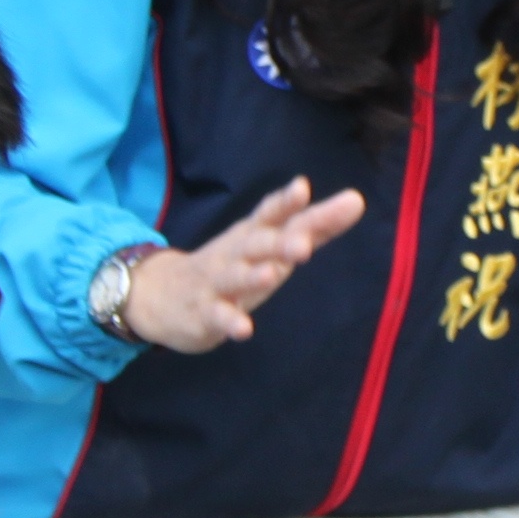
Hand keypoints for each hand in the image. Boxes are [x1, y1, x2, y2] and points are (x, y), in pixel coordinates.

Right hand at [120, 180, 368, 353]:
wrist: (162, 292)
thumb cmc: (233, 264)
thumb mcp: (270, 243)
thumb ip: (313, 225)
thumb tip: (355, 201)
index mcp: (253, 234)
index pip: (271, 214)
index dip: (285, 202)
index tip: (301, 188)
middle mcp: (236, 253)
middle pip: (258, 245)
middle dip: (280, 244)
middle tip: (304, 245)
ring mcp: (217, 282)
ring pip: (235, 277)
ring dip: (253, 276)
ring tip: (271, 274)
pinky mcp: (204, 312)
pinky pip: (217, 316)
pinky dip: (230, 322)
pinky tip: (244, 329)